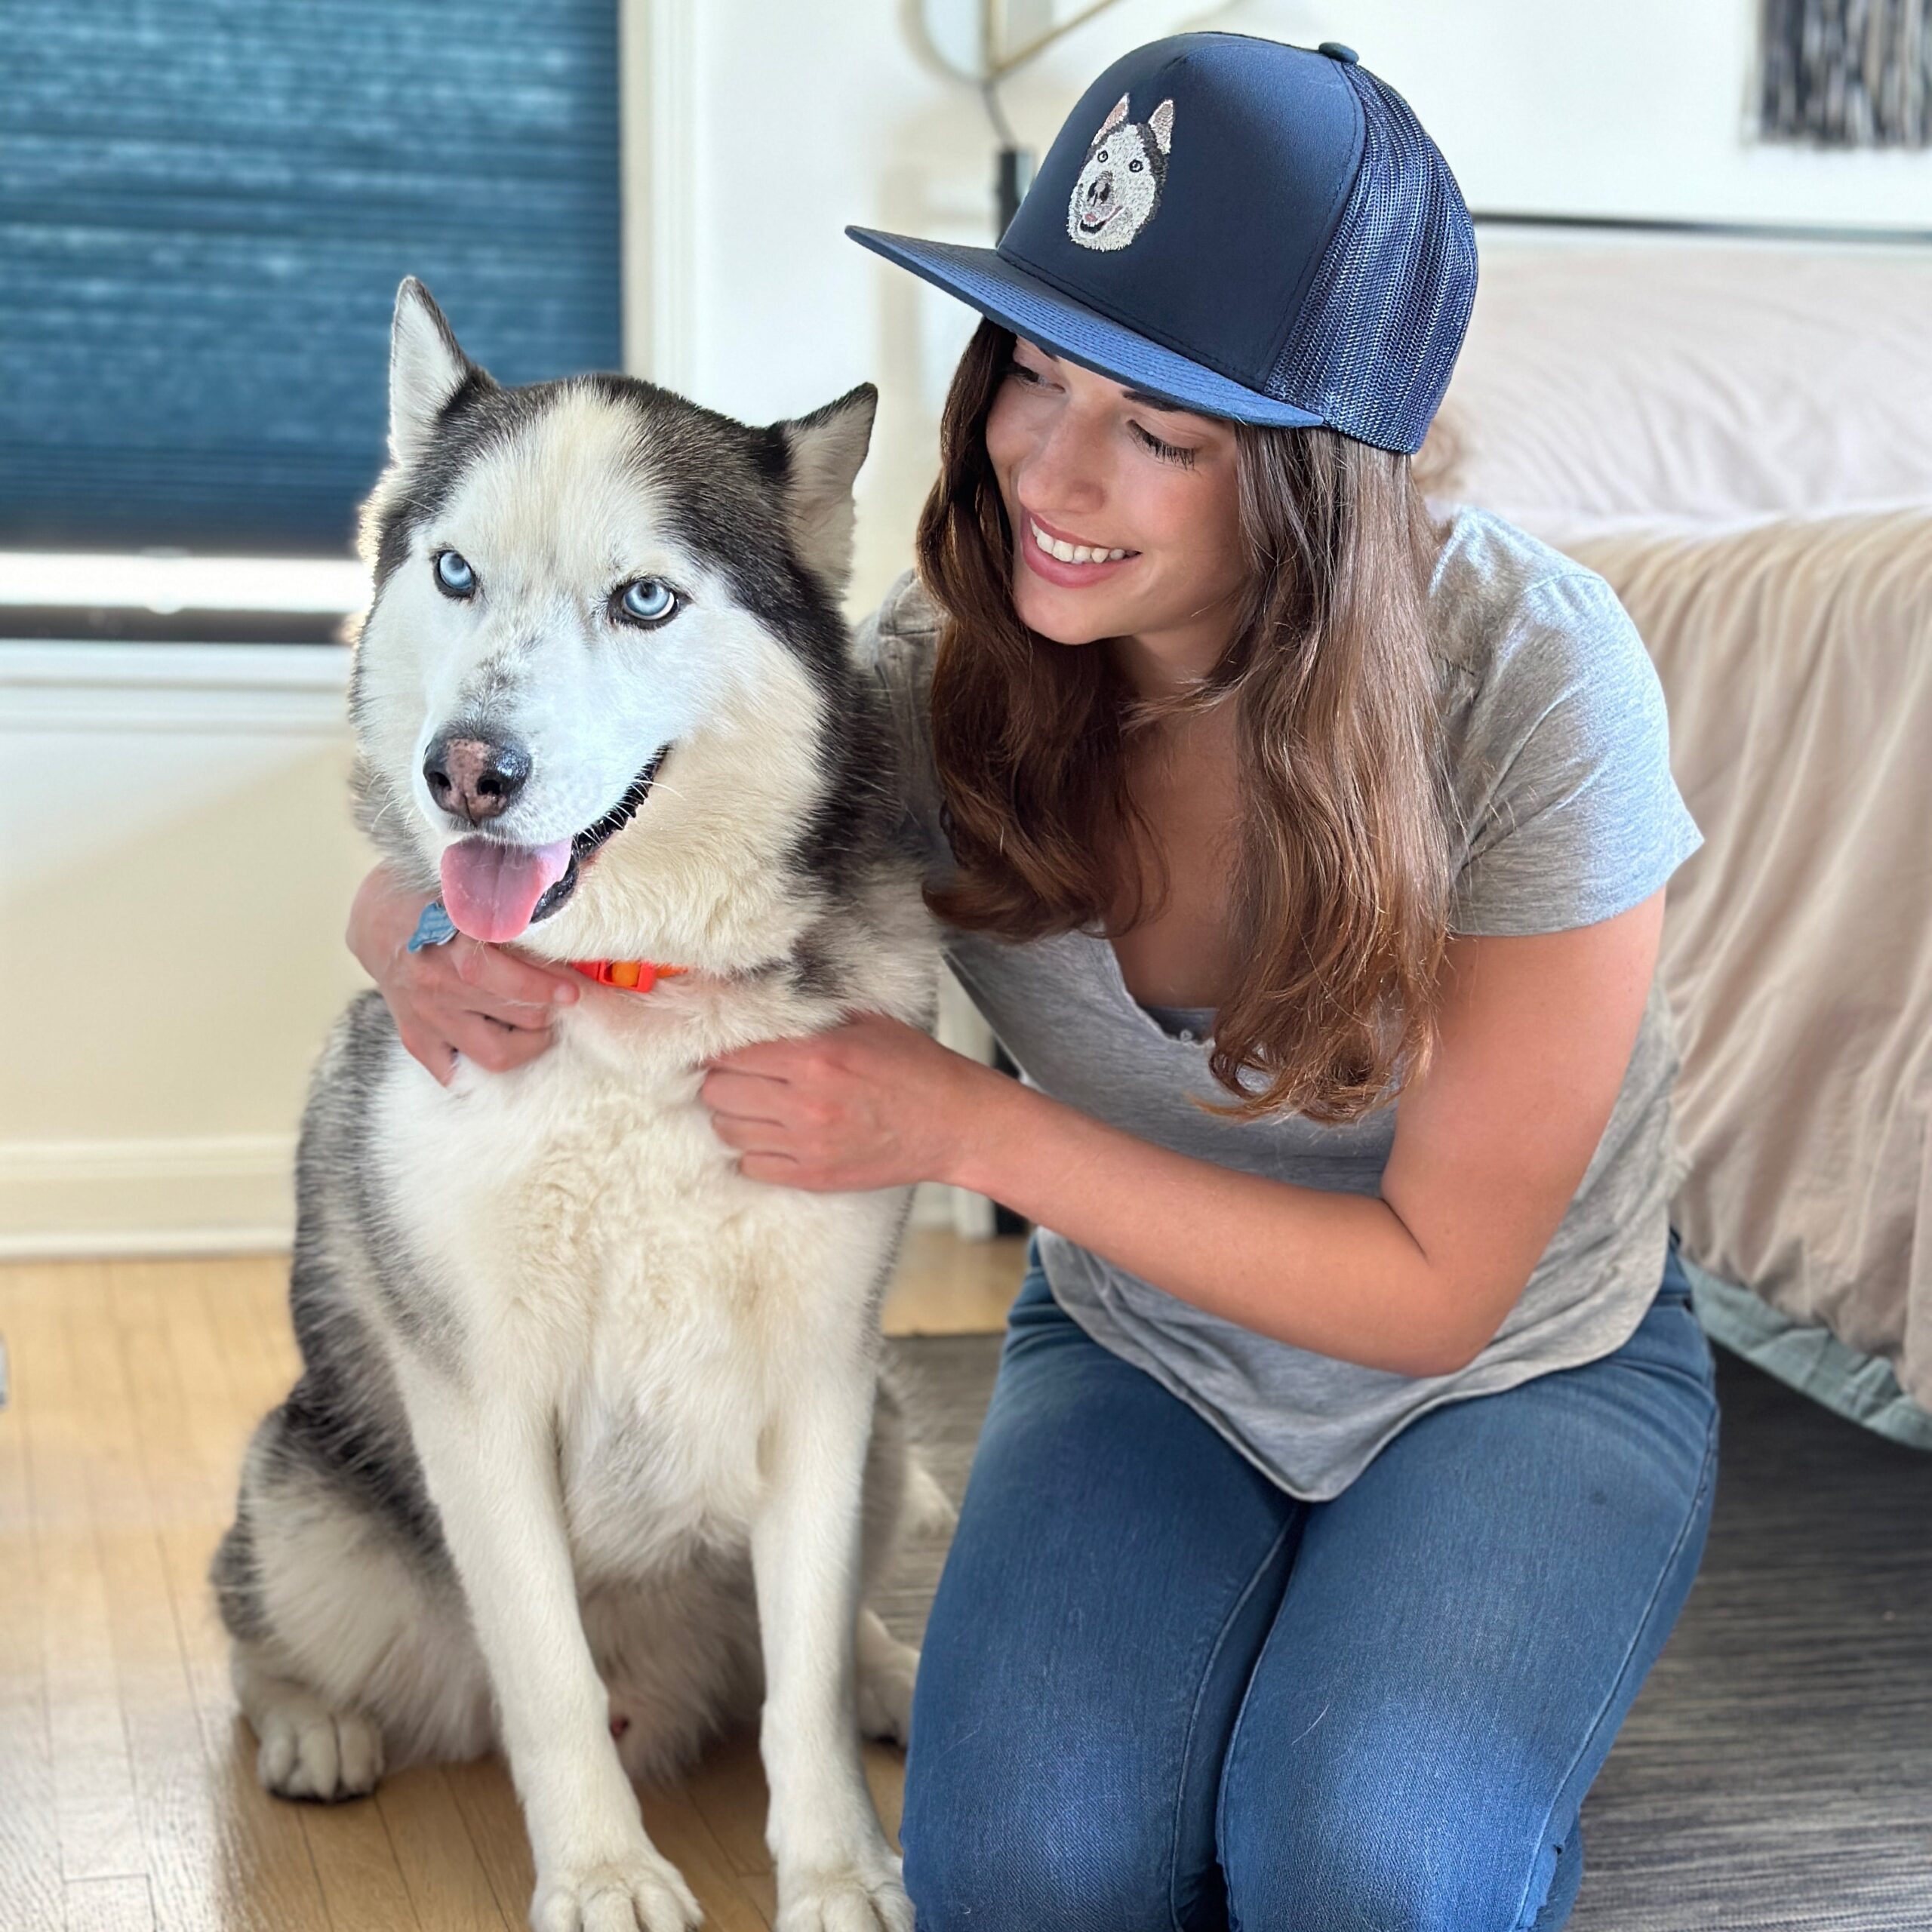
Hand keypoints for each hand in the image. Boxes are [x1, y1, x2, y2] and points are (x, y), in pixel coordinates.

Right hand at [346, 863, 581, 1084]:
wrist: (374, 918)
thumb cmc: (430, 895)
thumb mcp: (468, 886)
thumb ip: (515, 897)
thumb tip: (581, 883)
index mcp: (454, 944)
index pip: (513, 980)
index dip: (551, 987)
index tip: (573, 988)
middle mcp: (439, 985)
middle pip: (519, 1016)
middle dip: (549, 1011)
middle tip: (563, 1002)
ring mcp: (427, 1016)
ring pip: (496, 1054)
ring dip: (529, 1045)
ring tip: (541, 1028)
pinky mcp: (416, 1038)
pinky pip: (453, 1072)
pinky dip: (480, 1068)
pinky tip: (499, 1046)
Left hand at [698, 1010, 999, 1191]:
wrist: (954, 1125)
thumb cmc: (916, 1069)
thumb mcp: (866, 1022)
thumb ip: (811, 1015)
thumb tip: (761, 1002)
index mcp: (816, 1058)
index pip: (732, 1053)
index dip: (724, 1048)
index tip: (728, 1047)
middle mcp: (805, 1104)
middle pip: (718, 1092)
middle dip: (722, 1080)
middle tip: (739, 1075)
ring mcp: (807, 1145)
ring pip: (728, 1131)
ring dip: (733, 1115)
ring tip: (755, 1105)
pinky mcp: (813, 1176)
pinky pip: (751, 1166)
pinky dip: (752, 1151)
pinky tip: (772, 1135)